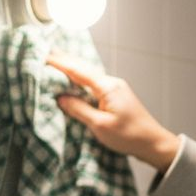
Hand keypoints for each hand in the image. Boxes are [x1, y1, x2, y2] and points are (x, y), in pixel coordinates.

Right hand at [47, 52, 179, 171]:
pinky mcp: (116, 96)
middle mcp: (111, 82)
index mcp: (107, 87)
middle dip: (64, 60)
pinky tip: (74, 79)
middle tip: (45, 52)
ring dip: (72, 68)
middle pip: (83, 68)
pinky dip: (80, 79)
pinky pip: (93, 83)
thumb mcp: (100, 125)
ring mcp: (115, 88)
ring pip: (88, 74)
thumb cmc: (129, 136)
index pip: (78, 70)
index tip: (43, 56)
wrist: (153, 143)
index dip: (59, 63)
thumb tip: (61, 98)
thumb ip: (79, 110)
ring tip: (55, 61)